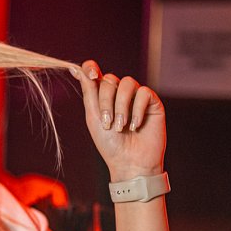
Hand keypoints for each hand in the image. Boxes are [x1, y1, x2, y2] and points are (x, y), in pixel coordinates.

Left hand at [70, 60, 165, 181]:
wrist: (130, 163)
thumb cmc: (110, 144)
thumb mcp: (93, 117)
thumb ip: (88, 93)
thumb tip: (77, 70)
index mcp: (102, 96)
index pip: (95, 72)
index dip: (91, 68)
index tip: (91, 75)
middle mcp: (119, 93)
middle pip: (110, 80)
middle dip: (106, 102)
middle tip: (108, 124)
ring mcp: (136, 97)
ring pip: (127, 84)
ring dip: (121, 107)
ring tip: (121, 127)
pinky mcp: (152, 102)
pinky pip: (144, 93)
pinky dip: (137, 110)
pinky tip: (136, 126)